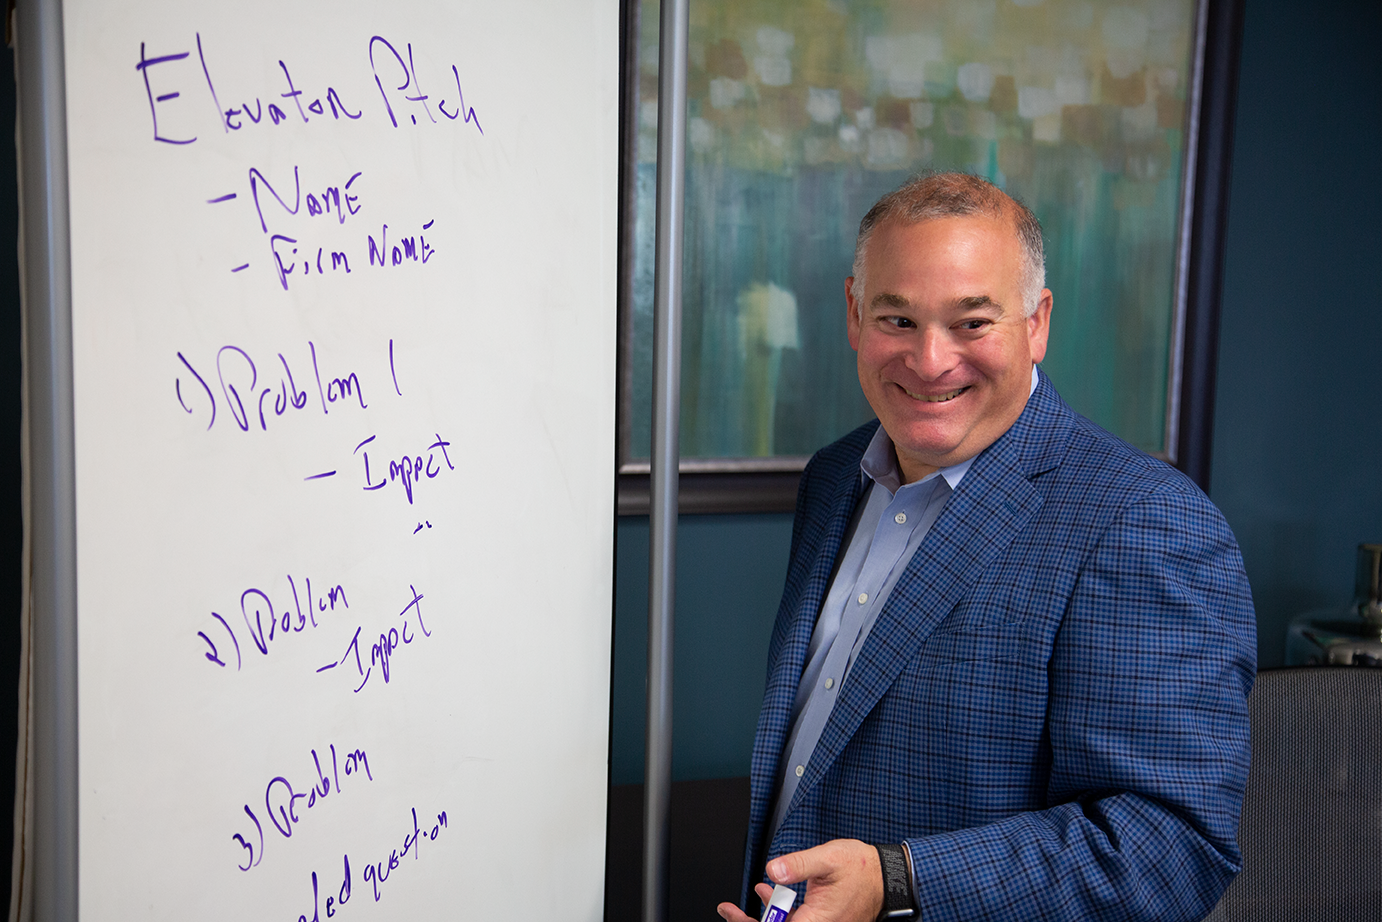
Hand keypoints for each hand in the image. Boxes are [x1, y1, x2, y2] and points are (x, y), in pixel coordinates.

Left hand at [716, 839, 883, 921]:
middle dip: (751, 921)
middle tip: (729, 911)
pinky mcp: (823, 921)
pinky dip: (779, 911)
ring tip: (739, 907)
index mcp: (816, 921)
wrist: (888, 878)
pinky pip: (796, 921)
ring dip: (764, 916)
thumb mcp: (827, 859)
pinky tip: (768, 894)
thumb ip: (798, 864)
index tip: (732, 913)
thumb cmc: (863, 869)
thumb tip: (773, 870)